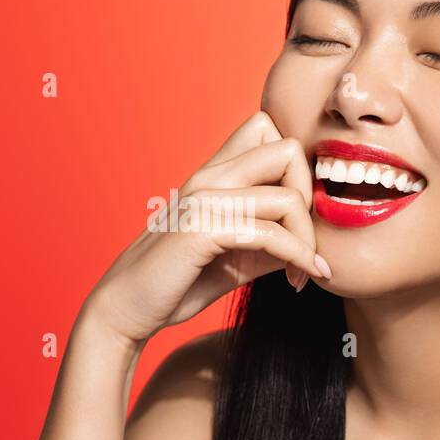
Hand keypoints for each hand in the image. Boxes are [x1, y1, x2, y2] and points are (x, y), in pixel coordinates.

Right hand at [85, 111, 329, 344]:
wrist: (127, 309)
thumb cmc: (176, 283)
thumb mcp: (235, 257)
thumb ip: (269, 242)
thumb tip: (312, 244)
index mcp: (214, 176)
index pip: (266, 130)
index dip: (297, 169)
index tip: (304, 215)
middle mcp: (209, 177)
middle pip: (288, 149)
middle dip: (312, 196)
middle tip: (310, 241)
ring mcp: (204, 200)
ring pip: (287, 196)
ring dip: (308, 240)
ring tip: (306, 271)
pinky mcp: (201, 230)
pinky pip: (269, 234)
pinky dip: (296, 258)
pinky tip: (300, 279)